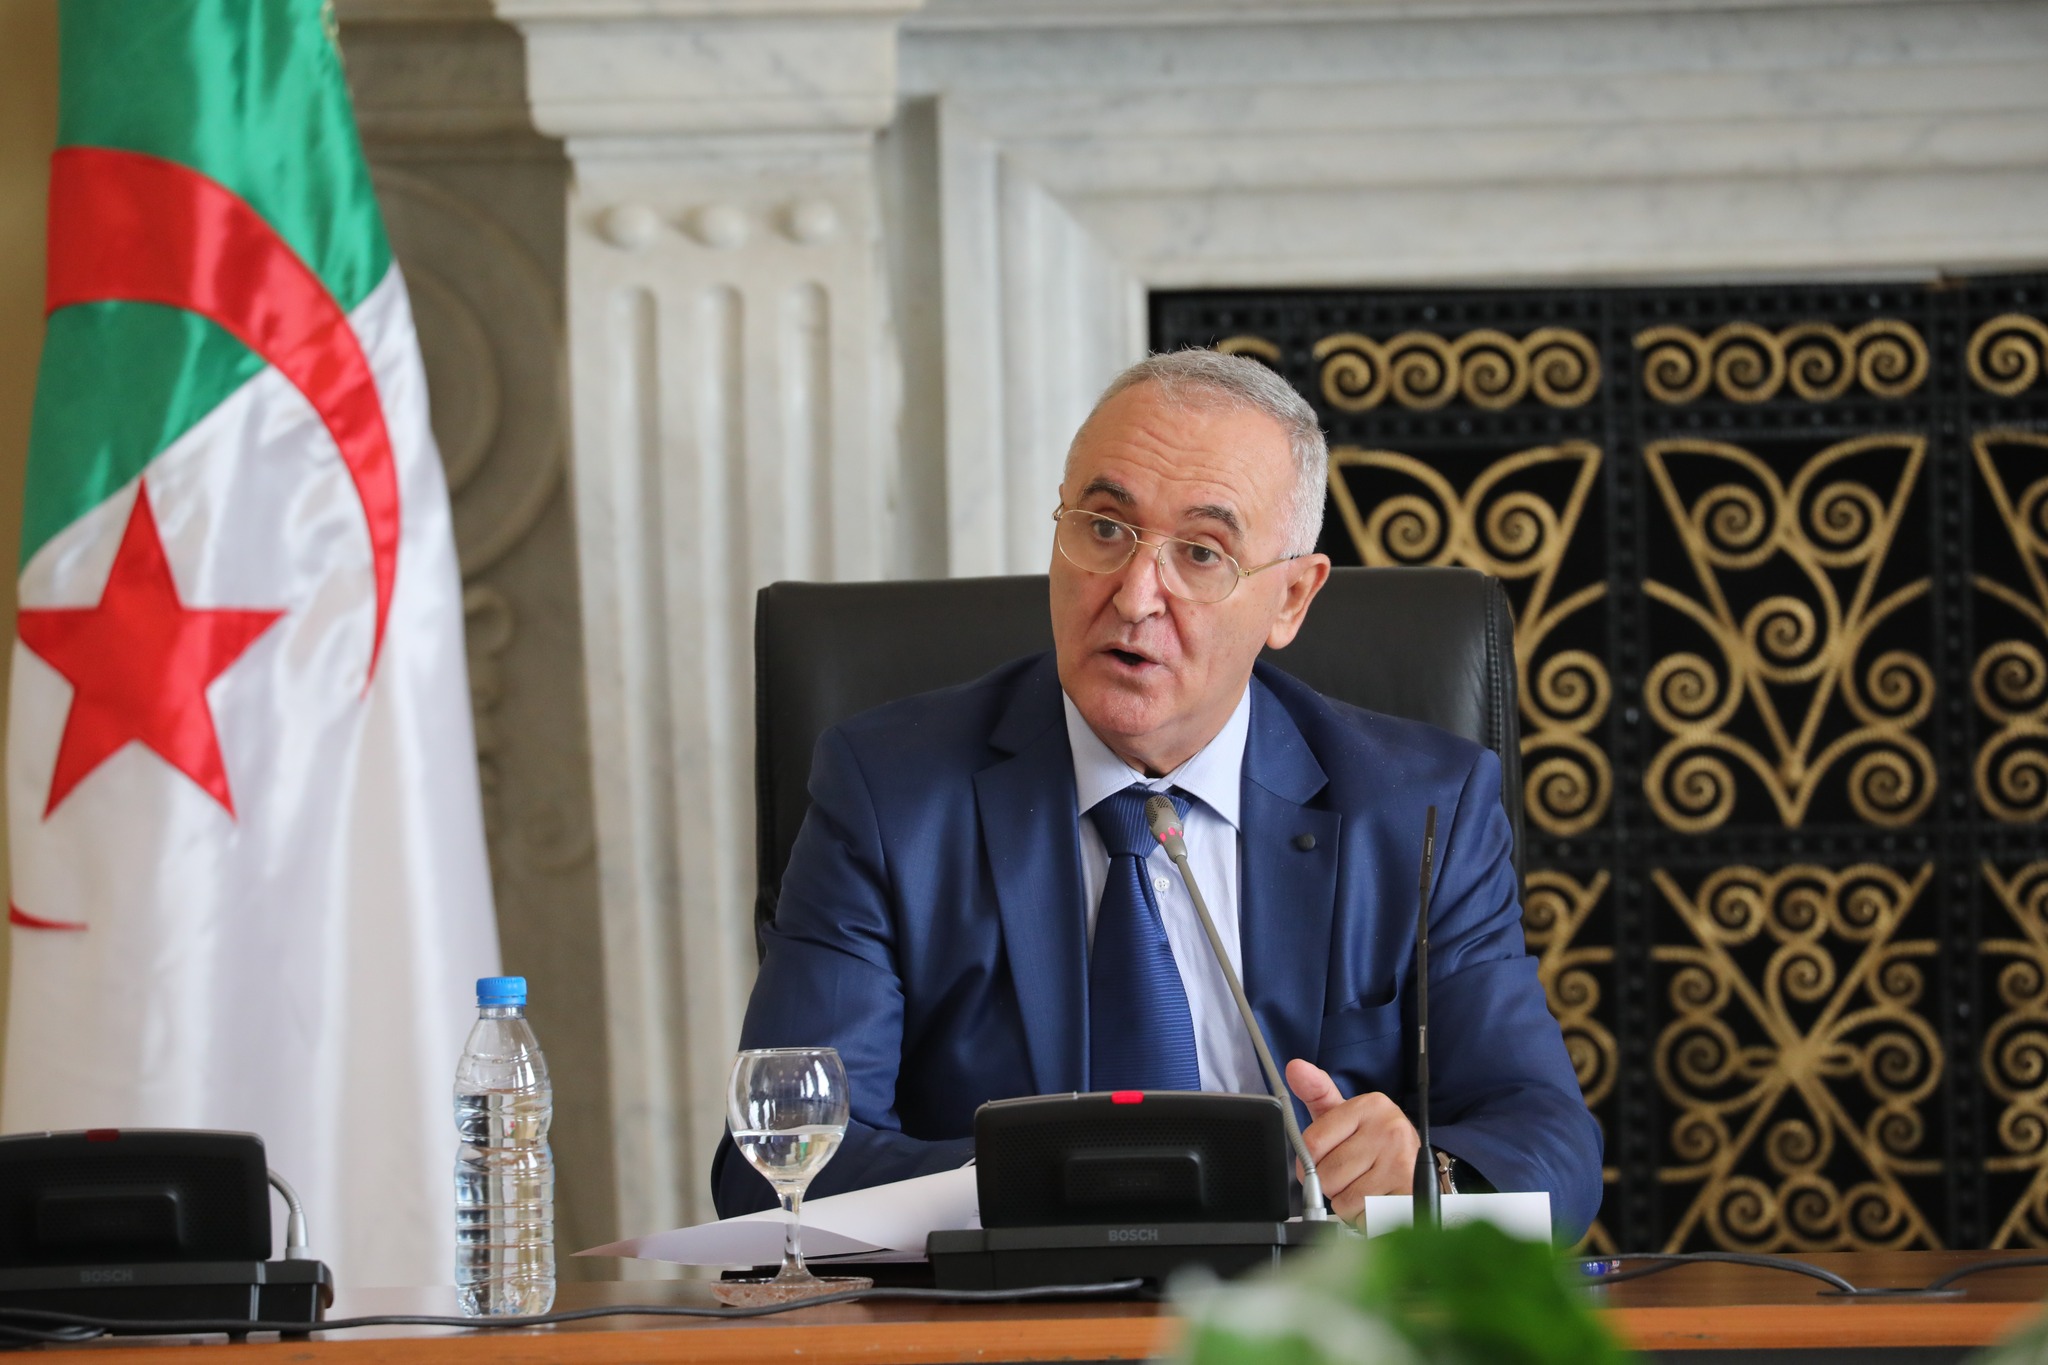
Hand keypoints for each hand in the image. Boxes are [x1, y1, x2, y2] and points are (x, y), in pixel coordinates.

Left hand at [1286, 1058, 1420, 1224]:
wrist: (1416, 1166)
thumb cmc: (1373, 1141)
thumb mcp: (1345, 1114)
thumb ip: (1317, 1092)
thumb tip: (1296, 1068)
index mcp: (1369, 1106)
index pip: (1313, 1143)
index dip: (1308, 1161)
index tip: (1319, 1161)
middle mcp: (1389, 1130)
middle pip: (1326, 1175)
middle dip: (1330, 1184)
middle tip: (1348, 1175)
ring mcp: (1401, 1163)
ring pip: (1344, 1201)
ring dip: (1348, 1203)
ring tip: (1364, 1186)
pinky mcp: (1409, 1195)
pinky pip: (1364, 1218)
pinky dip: (1364, 1218)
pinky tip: (1376, 1200)